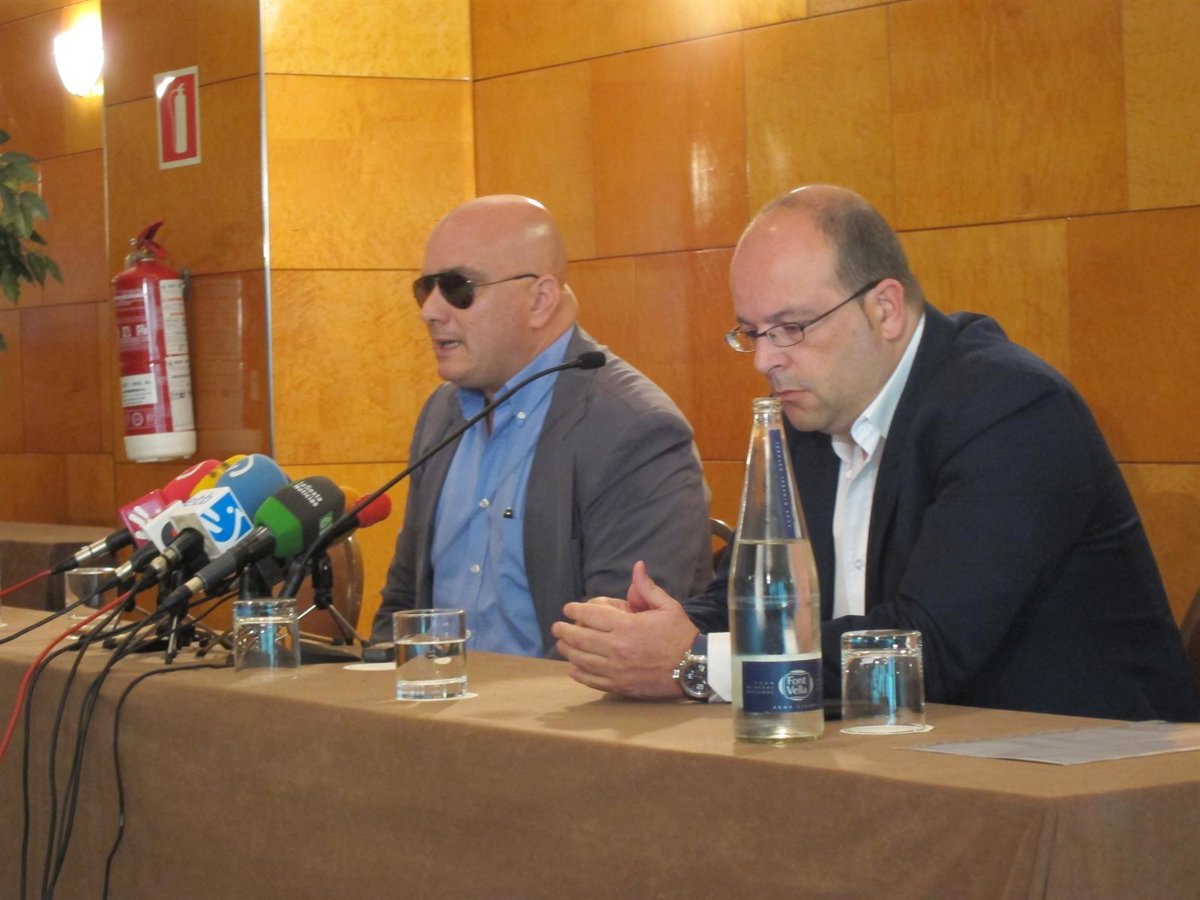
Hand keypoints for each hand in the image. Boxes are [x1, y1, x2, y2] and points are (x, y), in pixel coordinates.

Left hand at [552, 561, 697, 699]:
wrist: (695, 668)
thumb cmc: (680, 635)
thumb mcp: (668, 607)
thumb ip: (647, 588)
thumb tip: (638, 566)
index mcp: (627, 626)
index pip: (591, 616)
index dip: (575, 610)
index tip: (567, 609)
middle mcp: (617, 648)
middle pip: (580, 638)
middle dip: (564, 631)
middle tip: (556, 627)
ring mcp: (616, 670)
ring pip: (582, 660)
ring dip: (568, 651)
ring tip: (561, 645)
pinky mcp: (620, 686)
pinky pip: (592, 680)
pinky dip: (579, 674)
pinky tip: (573, 669)